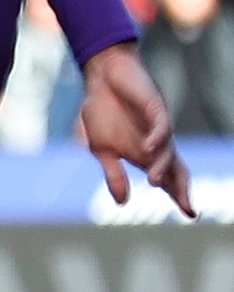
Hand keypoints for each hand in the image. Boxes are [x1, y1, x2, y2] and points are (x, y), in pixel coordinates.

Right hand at [78, 41, 193, 215]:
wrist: (102, 77)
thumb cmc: (102, 111)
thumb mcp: (101, 150)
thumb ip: (113, 174)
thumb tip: (123, 202)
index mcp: (144, 154)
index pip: (168, 178)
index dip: (178, 195)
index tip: (189, 214)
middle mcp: (156, 143)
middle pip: (176, 169)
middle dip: (181, 188)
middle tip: (187, 207)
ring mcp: (157, 126)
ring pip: (168, 151)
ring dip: (162, 167)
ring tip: (154, 182)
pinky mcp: (156, 108)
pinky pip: (161, 126)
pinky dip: (156, 138)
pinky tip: (148, 148)